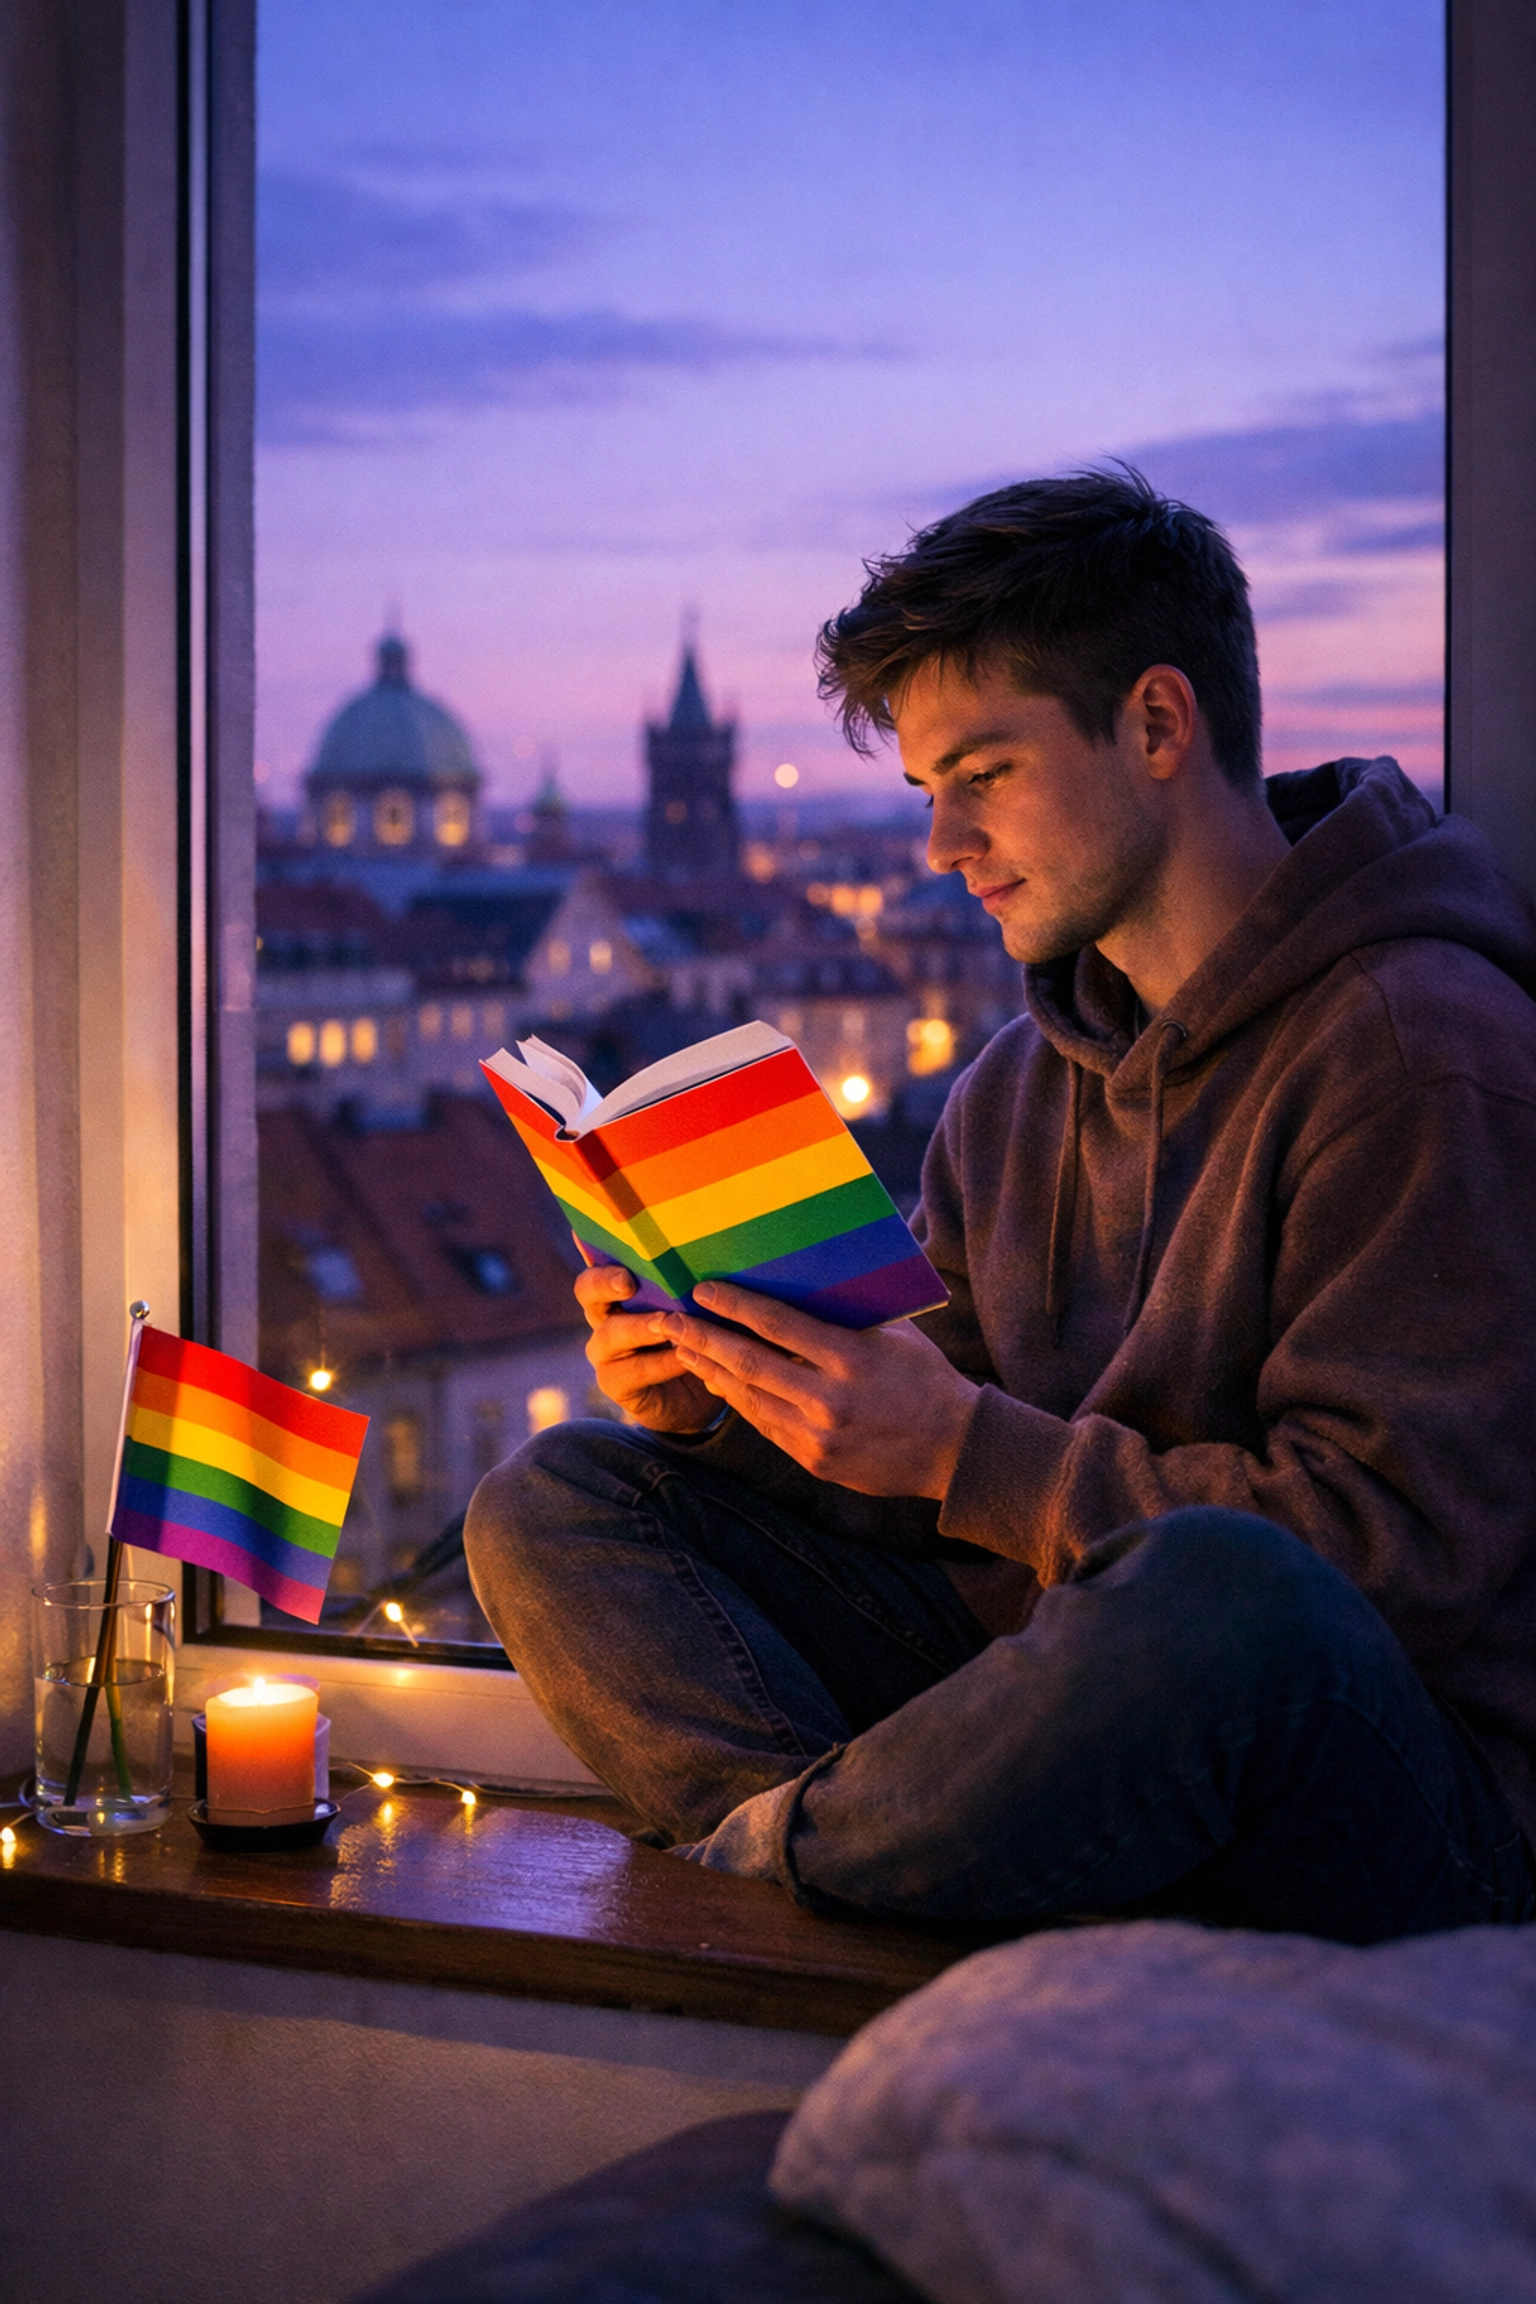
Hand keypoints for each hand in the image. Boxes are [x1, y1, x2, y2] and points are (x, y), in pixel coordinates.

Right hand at [575, 1264, 721, 1433]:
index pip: (598, 1267)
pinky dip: (661, 1362)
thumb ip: (689, 1285)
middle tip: (628, 1284)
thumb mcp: (693, 1308)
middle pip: (587, 1292)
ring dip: (640, 1327)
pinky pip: (635, 1370)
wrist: (696, 1396)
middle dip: (605, 1284)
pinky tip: (684, 1357)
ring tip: (667, 1324)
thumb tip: (706, 1254)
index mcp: (617, 1291)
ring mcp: (604, 1352)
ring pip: (611, 1333)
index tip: (625, 1268)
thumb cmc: (696, 1338)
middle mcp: (603, 1317)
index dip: (604, 1266)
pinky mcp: (614, 1382)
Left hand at [649, 1281, 979, 1499]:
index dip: (734, 1305)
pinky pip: (764, 1424)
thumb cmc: (925, 1378)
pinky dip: (738, 1400)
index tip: (703, 1290)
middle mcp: (830, 1399)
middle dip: (704, 1339)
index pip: (778, 1325)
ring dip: (711, 1371)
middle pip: (749, 1363)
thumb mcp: (895, 1335)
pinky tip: (720, 1382)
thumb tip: (801, 1282)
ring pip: (748, 1398)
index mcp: (851, 1359)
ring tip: (684, 1348)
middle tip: (672, 1320)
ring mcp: (818, 1435)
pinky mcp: (814, 1460)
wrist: (955, 1449)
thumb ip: (847, 1315)